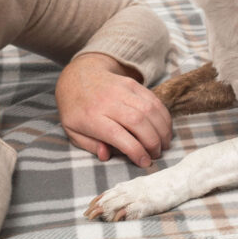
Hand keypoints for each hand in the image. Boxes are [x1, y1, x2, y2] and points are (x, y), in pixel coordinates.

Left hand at [55, 53, 171, 167]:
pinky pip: (153, 99)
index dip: (135, 150)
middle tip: (156, 154)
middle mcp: (108, 101)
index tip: (144, 162)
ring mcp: (121, 89)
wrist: (78, 76)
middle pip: (138, 121)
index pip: (117, 135)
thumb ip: (91, 146)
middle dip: (153, 141)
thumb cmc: (76, 110)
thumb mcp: (73, 132)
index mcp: (91, 117)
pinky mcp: (132, 83)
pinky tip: (164, 128)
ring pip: (149, 109)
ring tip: (163, 143)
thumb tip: (106, 156)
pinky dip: (163, 116)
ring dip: (162, 129)